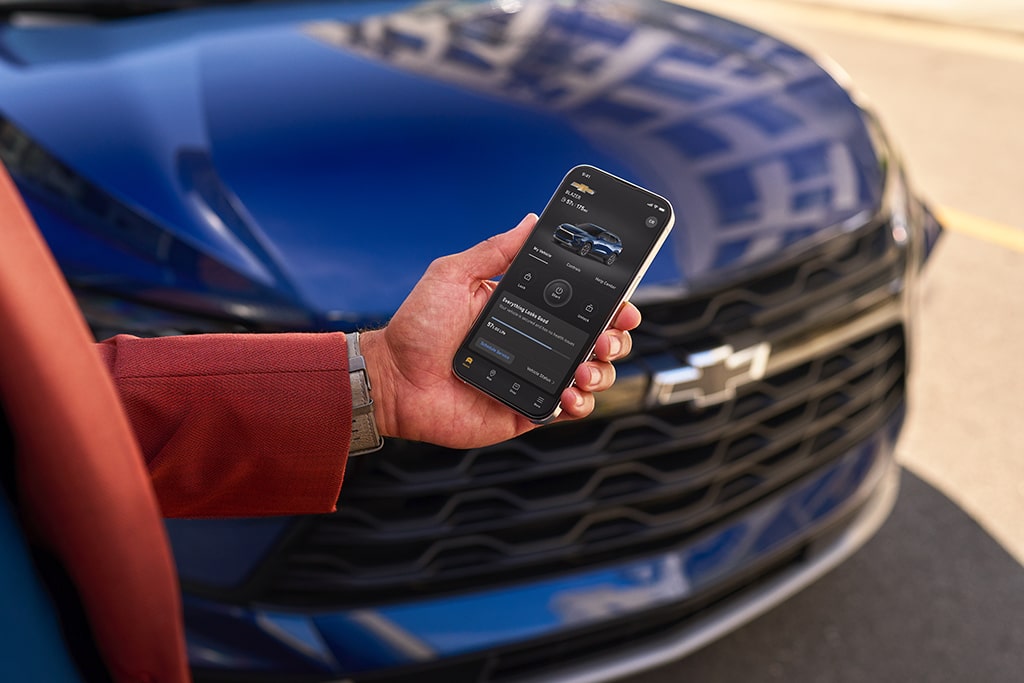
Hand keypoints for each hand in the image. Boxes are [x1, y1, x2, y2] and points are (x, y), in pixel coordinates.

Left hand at [359, 214, 641, 449]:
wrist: (392, 379)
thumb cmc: (418, 327)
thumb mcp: (454, 275)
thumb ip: (495, 251)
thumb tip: (530, 221)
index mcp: (526, 310)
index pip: (580, 304)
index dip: (610, 304)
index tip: (623, 303)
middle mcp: (537, 344)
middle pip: (597, 340)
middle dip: (615, 337)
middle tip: (607, 335)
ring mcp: (535, 378)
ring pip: (591, 375)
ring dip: (601, 370)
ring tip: (585, 367)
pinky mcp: (527, 410)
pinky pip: (567, 410)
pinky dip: (579, 404)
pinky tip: (569, 394)